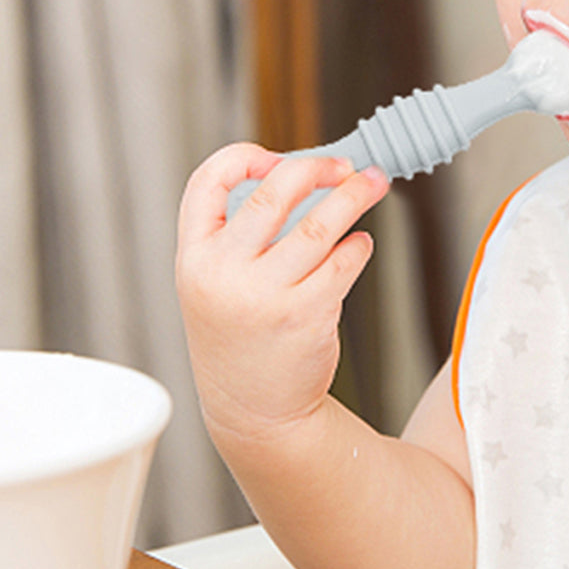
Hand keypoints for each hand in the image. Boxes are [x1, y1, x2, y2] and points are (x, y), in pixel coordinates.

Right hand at [175, 143, 389, 445]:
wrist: (254, 411)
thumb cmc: (240, 336)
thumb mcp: (215, 283)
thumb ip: (240, 235)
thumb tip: (306, 175)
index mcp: (194, 256)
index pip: (207, 181)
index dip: (244, 157)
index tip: (278, 157)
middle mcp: (224, 272)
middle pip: (276, 191)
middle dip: (319, 168)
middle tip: (345, 166)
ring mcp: (265, 294)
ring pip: (321, 223)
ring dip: (356, 195)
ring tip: (373, 185)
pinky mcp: (306, 314)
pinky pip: (344, 262)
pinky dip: (358, 246)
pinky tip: (360, 244)